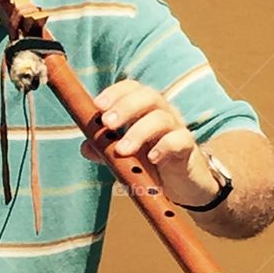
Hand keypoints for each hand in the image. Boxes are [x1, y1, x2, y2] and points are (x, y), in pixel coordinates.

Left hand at [79, 80, 218, 206]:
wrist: (182, 184)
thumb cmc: (149, 162)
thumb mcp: (124, 155)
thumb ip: (104, 149)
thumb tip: (85, 147)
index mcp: (144, 108)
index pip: (132, 88)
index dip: (115, 92)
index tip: (97, 105)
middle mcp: (162, 112)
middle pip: (148, 96)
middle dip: (125, 107)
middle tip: (107, 123)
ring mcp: (177, 128)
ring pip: (161, 118)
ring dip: (139, 132)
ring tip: (122, 150)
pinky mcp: (188, 148)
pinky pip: (180, 140)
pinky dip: (164, 147)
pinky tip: (152, 159)